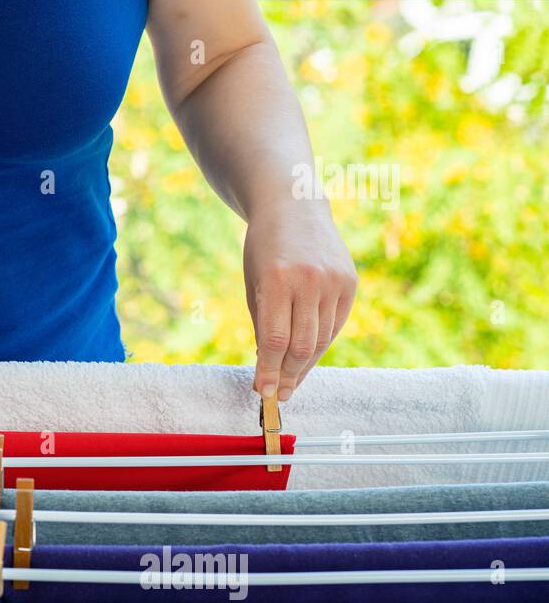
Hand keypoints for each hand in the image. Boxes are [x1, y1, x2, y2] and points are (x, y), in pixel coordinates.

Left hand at [243, 202, 356, 400]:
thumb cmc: (263, 250)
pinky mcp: (350, 282)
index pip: (275, 340)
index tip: (264, 393)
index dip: (269, 371)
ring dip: (304, 365)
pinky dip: (320, 344)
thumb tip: (271, 369)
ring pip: (321, 339)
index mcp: (276, 281)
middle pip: (301, 346)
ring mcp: (333, 281)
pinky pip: (335, 325)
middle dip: (288, 375)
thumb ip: (264, 324)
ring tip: (291, 381)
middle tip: (279, 394)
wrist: (294, 208)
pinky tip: (306, 357)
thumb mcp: (254, 284)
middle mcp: (309, 281)